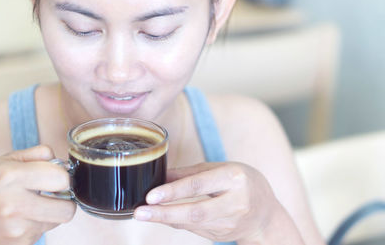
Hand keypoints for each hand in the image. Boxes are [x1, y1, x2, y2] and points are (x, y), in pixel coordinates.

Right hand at [0, 145, 75, 244]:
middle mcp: (12, 205)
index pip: (62, 179)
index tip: (54, 177)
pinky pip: (42, 233)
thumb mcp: (5, 161)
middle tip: (51, 194)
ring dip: (50, 214)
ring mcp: (14, 229)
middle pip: (67, 208)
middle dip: (63, 200)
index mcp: (10, 177)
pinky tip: (20, 219)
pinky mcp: (16, 244)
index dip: (62, 177)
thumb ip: (37, 155)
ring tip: (31, 206)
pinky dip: (36, 225)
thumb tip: (63, 163)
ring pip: (57, 222)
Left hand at [134, 162, 277, 242]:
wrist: (266, 213)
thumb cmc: (242, 182)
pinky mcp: (224, 236)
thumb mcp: (222, 169)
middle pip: (195, 211)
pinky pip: (195, 229)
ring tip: (144, 214)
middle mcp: (236, 203)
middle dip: (164, 213)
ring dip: (166, 219)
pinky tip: (163, 217)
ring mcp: (231, 223)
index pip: (199, 185)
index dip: (174, 191)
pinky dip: (176, 222)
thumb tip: (161, 175)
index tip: (151, 195)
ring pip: (193, 224)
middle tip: (140, 212)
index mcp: (235, 178)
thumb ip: (192, 173)